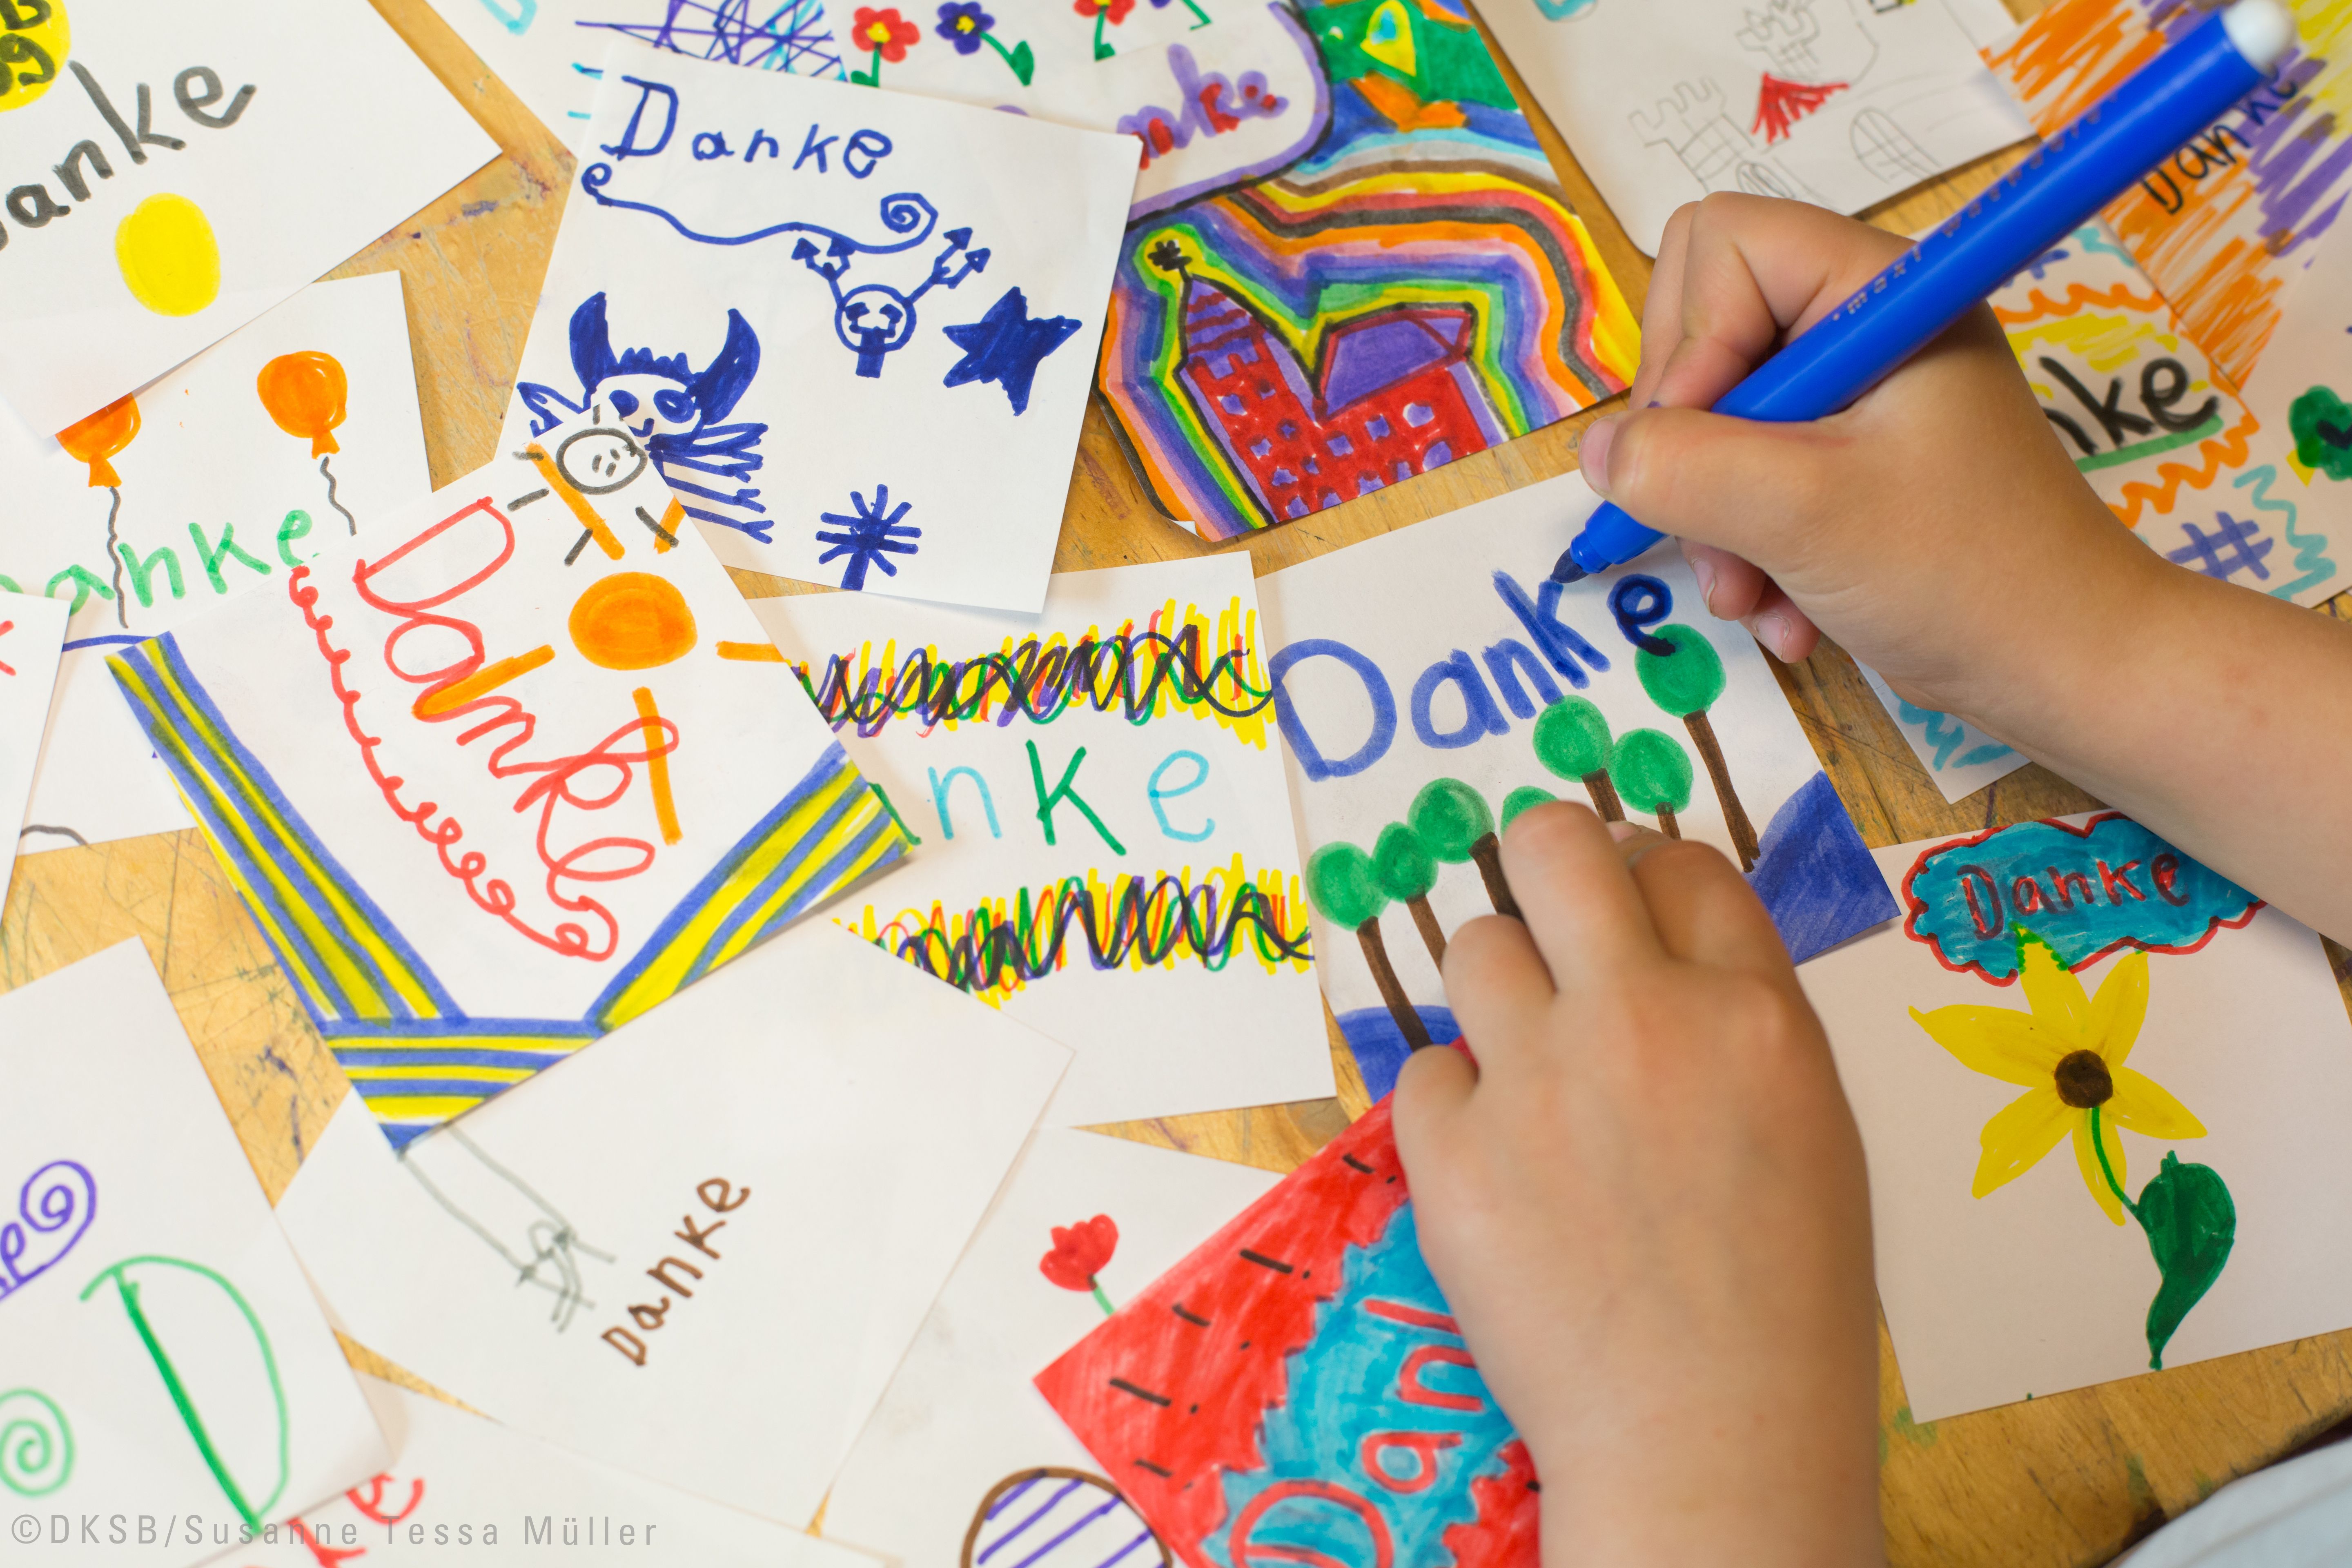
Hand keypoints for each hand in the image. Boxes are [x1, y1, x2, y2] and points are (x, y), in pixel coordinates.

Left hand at [1393, 803, 1883, 1567]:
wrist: (1710, 1437)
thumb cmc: (1783, 1299)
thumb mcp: (1811, 1130)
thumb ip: (1736, 1020)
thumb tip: (1650, 928)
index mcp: (1753, 1015)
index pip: (1680, 861)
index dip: (1642, 869)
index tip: (1623, 904)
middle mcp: (1642, 1020)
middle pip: (1554, 846)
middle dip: (1540, 856)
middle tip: (1540, 905)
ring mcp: (1536, 1081)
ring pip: (1474, 947)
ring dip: (1495, 992)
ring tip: (1527, 1070)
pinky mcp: (1449, 1152)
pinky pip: (1426, 1072)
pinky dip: (1453, 1110)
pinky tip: (1499, 1169)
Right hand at [1578, 193, 2151, 729]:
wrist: (2066, 670)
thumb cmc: (1962, 574)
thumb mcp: (1804, 514)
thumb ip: (1683, 468)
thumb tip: (1598, 453)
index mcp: (1878, 292)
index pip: (1719, 244)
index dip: (1686, 343)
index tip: (1699, 447)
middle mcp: (1864, 325)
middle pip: (1700, 328)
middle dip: (1689, 445)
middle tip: (1713, 528)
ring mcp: (1856, 395)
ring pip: (1713, 417)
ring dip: (1714, 519)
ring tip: (1751, 593)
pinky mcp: (1849, 461)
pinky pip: (1747, 477)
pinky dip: (1749, 549)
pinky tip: (1783, 610)